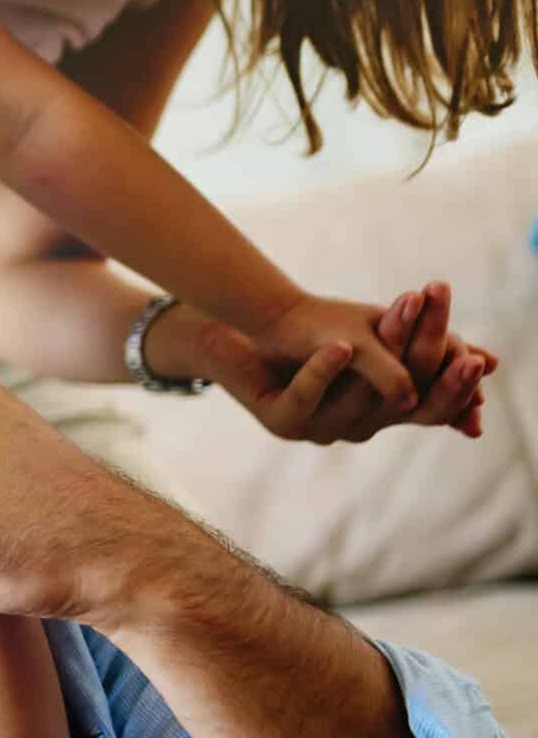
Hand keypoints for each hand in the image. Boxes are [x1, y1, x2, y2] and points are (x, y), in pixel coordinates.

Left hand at [156, 285, 493, 442]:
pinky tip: (338, 346)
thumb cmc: (315, 332)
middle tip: (459, 350)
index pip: (433, 407)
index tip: (480, 359)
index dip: (457, 387)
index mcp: (383, 410)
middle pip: (402, 402)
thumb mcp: (379, 334)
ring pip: (358, 399)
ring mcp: (317, 427)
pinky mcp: (281, 420)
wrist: (244, 330)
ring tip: (401, 310)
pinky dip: (322, 371)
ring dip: (382, 354)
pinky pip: (305, 399)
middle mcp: (355, 426)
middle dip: (430, 367)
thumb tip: (494, 364)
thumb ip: (427, 352)